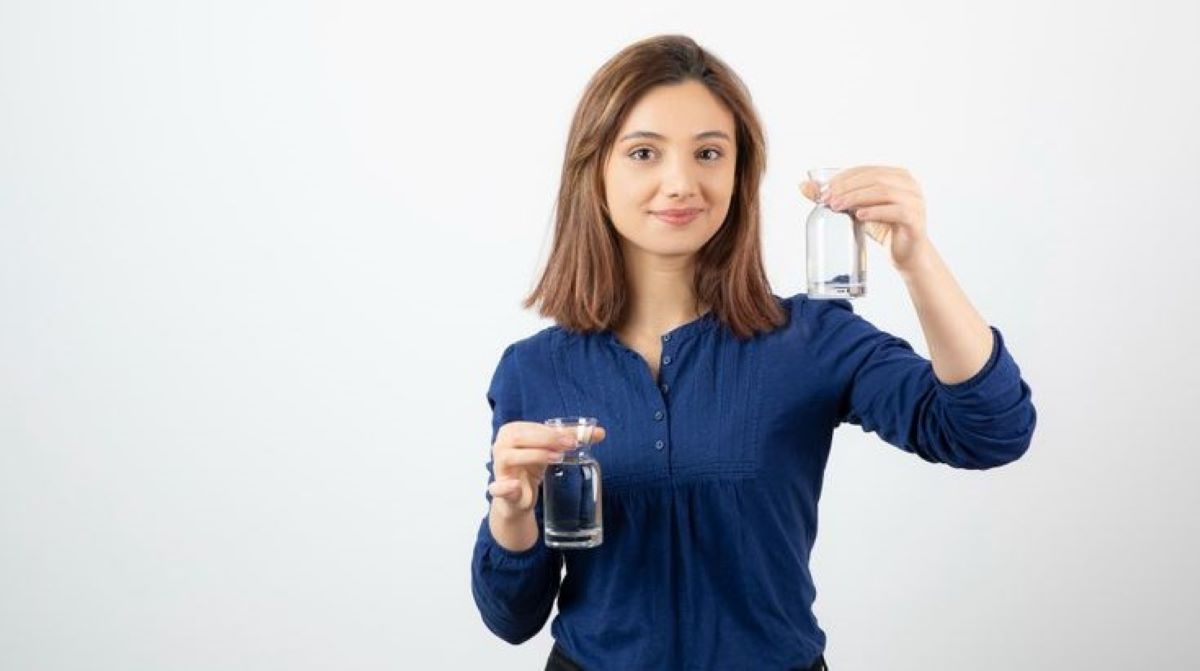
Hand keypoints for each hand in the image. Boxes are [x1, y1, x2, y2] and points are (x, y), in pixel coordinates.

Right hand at [488, 421, 606, 516]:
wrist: (518, 498)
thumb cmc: (532, 467)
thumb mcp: (551, 451)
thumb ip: (571, 440)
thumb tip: (600, 432)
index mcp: (512, 432)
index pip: (533, 427)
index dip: (554, 432)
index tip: (574, 438)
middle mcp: (501, 446)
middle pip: (520, 437)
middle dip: (546, 439)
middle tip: (570, 445)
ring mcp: (498, 468)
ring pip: (509, 457)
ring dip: (534, 455)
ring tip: (557, 458)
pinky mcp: (498, 490)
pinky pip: (496, 487)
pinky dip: (504, 487)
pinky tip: (515, 486)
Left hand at [800, 165, 930, 272]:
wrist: (906, 253)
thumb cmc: (883, 228)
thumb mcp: (857, 209)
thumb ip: (835, 196)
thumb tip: (802, 185)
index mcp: (897, 176)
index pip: (866, 170)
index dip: (843, 178)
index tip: (823, 190)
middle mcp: (909, 184)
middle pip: (874, 178)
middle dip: (847, 187)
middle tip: (827, 199)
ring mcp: (915, 200)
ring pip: (883, 192)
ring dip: (857, 197)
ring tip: (838, 207)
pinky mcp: (915, 219)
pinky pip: (895, 211)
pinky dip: (875, 212)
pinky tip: (859, 216)